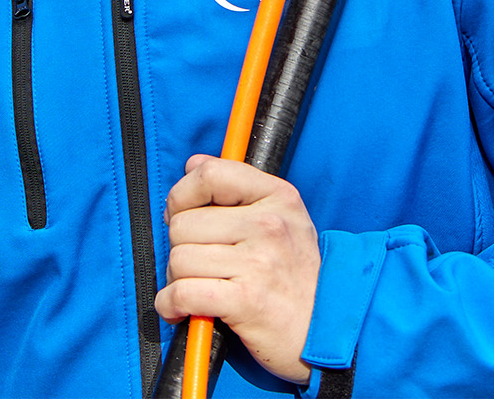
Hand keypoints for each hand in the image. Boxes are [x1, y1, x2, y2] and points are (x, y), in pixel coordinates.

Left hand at [154, 155, 320, 384]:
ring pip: (179, 259)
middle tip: (199, 266)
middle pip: (184, 224)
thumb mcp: (283, 219)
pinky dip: (170, 306)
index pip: (209, 174)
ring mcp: (259, 262)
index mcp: (278, 197)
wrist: (323, 330)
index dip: (182, 195)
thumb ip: (239, 188)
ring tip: (198, 289)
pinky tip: (180, 311)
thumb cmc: (296, 277)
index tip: (183, 214)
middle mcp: (270, 225)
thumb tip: (193, 163)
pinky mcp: (246, 300)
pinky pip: (182, 293)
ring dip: (177, 281)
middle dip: (180, 248)